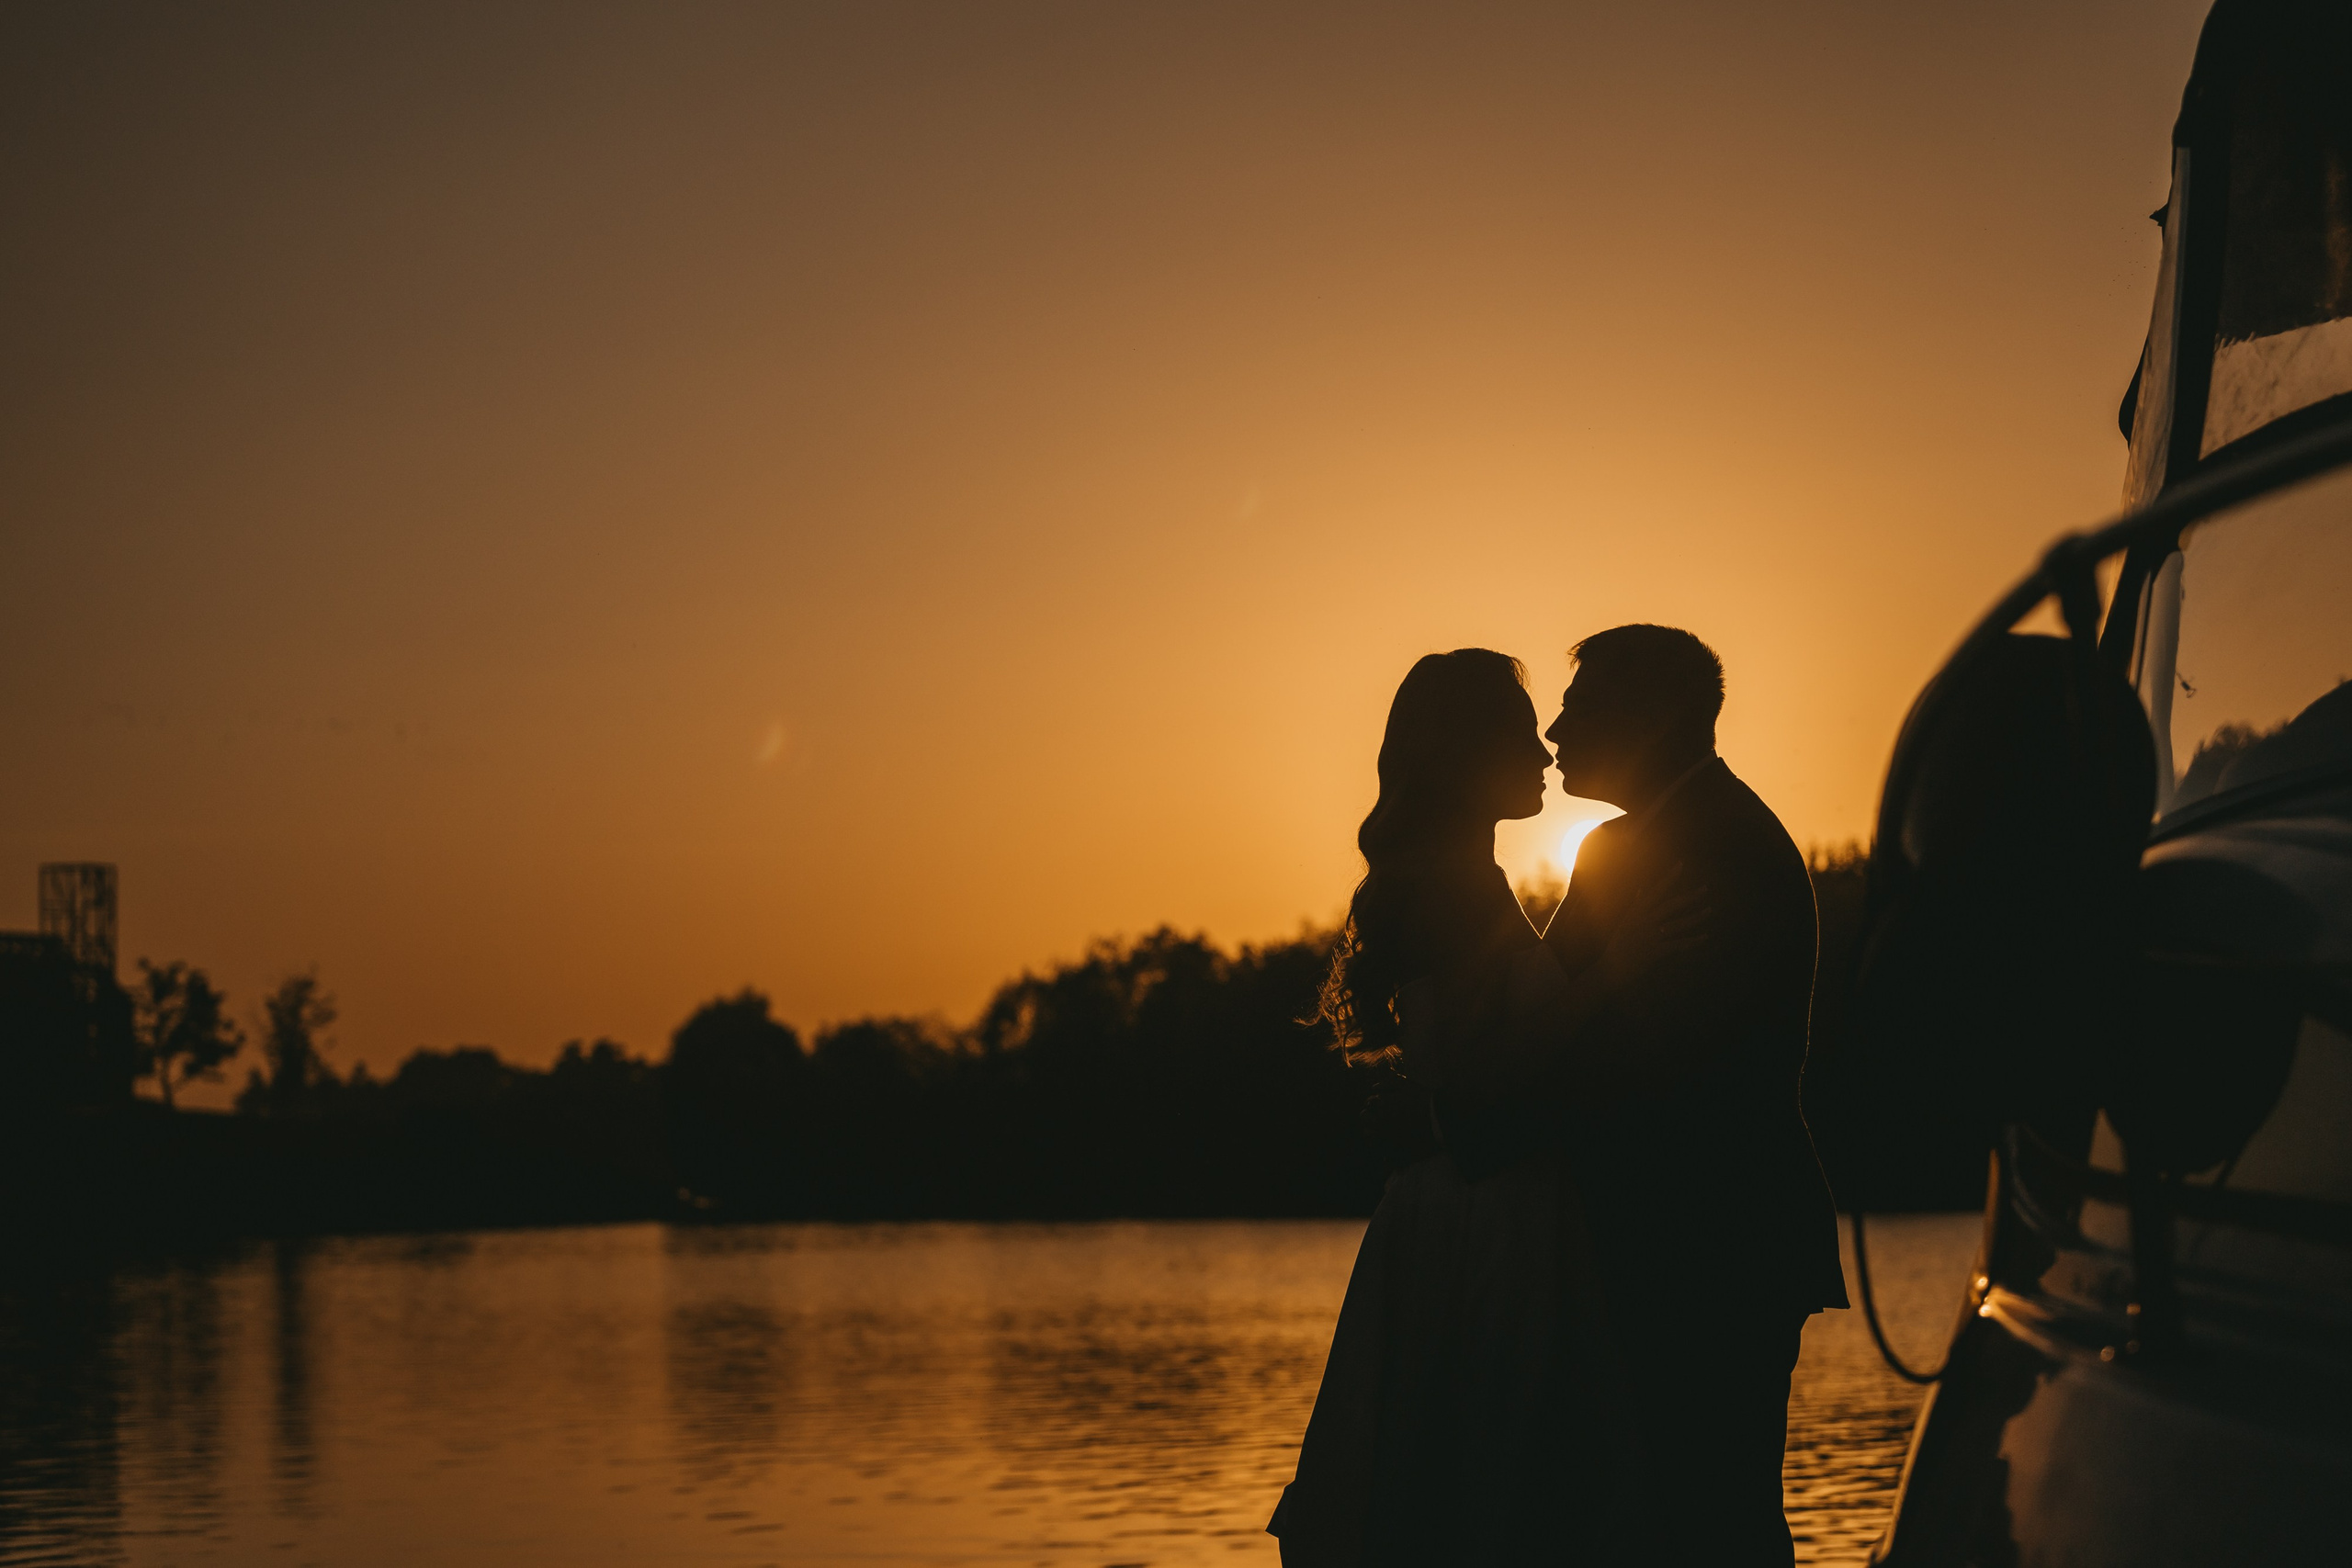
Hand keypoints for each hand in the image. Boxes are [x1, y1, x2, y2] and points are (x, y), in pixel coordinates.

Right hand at [1602, 861, 1710, 985]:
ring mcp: (1650, 936)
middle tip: (1705, 888)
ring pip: (1678, 924)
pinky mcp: (1655, 951)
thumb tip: (1642, 889)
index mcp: (1636, 913)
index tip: (1680, 864)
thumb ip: (1635, 905)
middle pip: (1671, 905)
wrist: (1609, 970)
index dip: (1669, 877)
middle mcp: (1644, 921)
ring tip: (1709, 910)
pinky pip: (1678, 944)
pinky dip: (1692, 941)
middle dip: (1689, 896)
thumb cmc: (1617, 946)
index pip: (1655, 891)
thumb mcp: (1624, 922)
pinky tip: (1704, 936)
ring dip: (1695, 917)